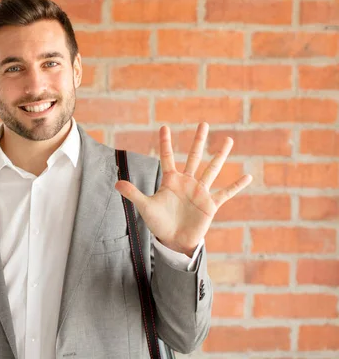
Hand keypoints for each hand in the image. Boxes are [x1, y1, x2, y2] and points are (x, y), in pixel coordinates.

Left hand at [115, 123, 251, 256]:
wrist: (173, 241)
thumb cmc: (159, 223)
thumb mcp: (145, 207)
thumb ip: (133, 193)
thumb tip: (116, 183)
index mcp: (171, 180)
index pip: (167, 156)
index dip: (165, 142)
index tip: (164, 126)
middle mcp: (187, 182)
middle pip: (193, 156)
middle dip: (198, 140)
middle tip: (204, 124)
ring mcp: (200, 192)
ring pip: (211, 169)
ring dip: (220, 155)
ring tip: (229, 140)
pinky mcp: (210, 204)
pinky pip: (225, 193)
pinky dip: (236, 185)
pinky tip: (248, 176)